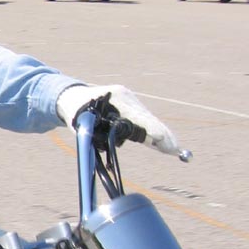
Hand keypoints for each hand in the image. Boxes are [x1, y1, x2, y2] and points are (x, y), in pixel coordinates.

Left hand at [56, 83, 179, 155]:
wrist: (73, 95)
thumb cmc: (75, 112)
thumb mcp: (81, 125)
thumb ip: (94, 137)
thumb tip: (108, 153)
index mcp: (115, 99)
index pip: (137, 117)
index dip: (150, 129)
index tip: (161, 139)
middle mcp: (127, 97)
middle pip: (147, 119)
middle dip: (162, 135)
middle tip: (175, 149)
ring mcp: (131, 101)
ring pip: (148, 120)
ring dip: (160, 135)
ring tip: (174, 148)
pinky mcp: (132, 106)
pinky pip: (145, 120)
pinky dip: (154, 131)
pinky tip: (165, 143)